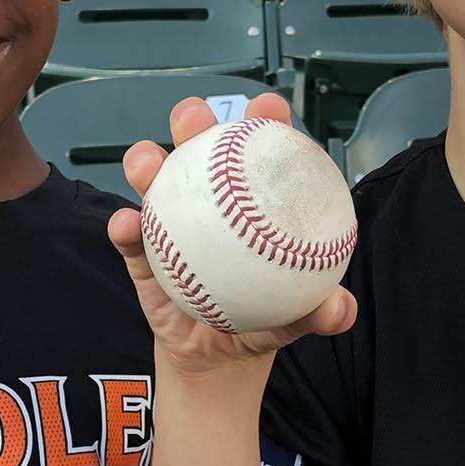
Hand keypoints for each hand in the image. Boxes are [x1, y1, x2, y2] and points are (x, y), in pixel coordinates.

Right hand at [107, 95, 356, 376]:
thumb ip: (317, 312)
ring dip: (146, 162)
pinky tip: (129, 225)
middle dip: (193, 119)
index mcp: (252, 199)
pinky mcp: (141, 252)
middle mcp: (209, 199)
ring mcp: (170, 221)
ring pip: (155, 180)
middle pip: (198, 148)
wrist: (219, 358)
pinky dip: (125, 227)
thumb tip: (339, 309)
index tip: (268, 108)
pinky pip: (130, 236)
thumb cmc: (263, 321)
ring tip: (149, 164)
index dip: (264, 120)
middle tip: (195, 118)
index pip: (260, 151)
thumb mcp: (294, 319)